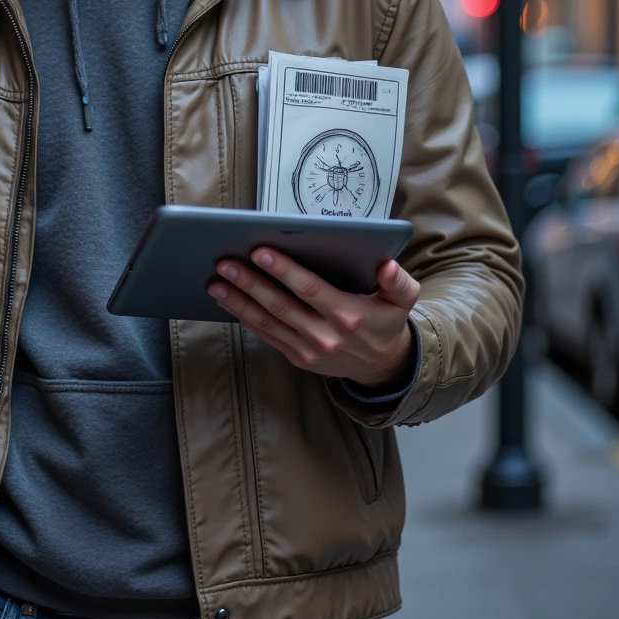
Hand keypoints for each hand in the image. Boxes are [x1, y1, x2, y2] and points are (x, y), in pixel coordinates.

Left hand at [207, 248, 419, 388]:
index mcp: (348, 315)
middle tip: (225, 263)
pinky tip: (228, 301)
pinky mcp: (296, 357)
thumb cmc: (385, 322)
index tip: (260, 251)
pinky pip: (266, 336)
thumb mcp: (402, 301)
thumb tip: (389, 265)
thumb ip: (399, 282)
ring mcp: (308, 349)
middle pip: (280, 305)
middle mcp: (325, 335)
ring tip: (216, 282)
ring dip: (239, 302)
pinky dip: (244, 318)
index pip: (309, 289)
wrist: (382, 366)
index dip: (283, 270)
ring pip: (267, 322)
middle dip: (250, 283)